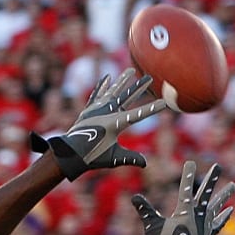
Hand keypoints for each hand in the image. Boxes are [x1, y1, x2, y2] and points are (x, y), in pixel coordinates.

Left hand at [30, 68, 163, 180]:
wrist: (69, 153)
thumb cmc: (91, 156)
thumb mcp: (113, 158)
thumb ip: (130, 158)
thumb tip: (145, 163)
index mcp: (115, 124)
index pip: (138, 115)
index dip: (151, 109)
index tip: (164, 102)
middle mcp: (107, 113)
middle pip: (127, 97)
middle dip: (139, 87)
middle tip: (149, 77)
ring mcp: (97, 109)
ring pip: (112, 91)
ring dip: (122, 81)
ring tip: (130, 70)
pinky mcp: (89, 110)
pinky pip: (97, 95)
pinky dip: (102, 86)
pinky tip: (107, 78)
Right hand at [131, 160, 234, 234]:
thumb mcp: (151, 226)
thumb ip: (145, 210)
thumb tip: (134, 197)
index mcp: (185, 210)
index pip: (186, 188)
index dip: (187, 175)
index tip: (190, 163)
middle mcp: (198, 215)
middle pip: (206, 192)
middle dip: (212, 178)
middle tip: (218, 165)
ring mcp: (205, 225)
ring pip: (217, 206)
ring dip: (225, 195)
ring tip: (233, 185)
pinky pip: (218, 224)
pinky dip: (223, 217)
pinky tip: (229, 211)